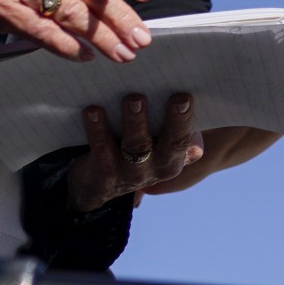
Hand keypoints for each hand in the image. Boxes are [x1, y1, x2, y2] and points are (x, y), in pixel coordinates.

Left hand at [67, 92, 200, 210]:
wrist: (97, 187)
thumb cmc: (134, 153)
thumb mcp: (157, 149)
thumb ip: (174, 133)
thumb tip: (189, 119)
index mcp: (174, 161)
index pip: (184, 140)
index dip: (185, 120)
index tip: (185, 98)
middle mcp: (157, 170)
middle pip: (170, 145)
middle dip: (175, 121)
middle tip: (177, 98)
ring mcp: (130, 174)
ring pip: (136, 146)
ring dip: (136, 121)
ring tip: (134, 99)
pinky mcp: (104, 173)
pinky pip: (102, 148)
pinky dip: (98, 129)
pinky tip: (94, 111)